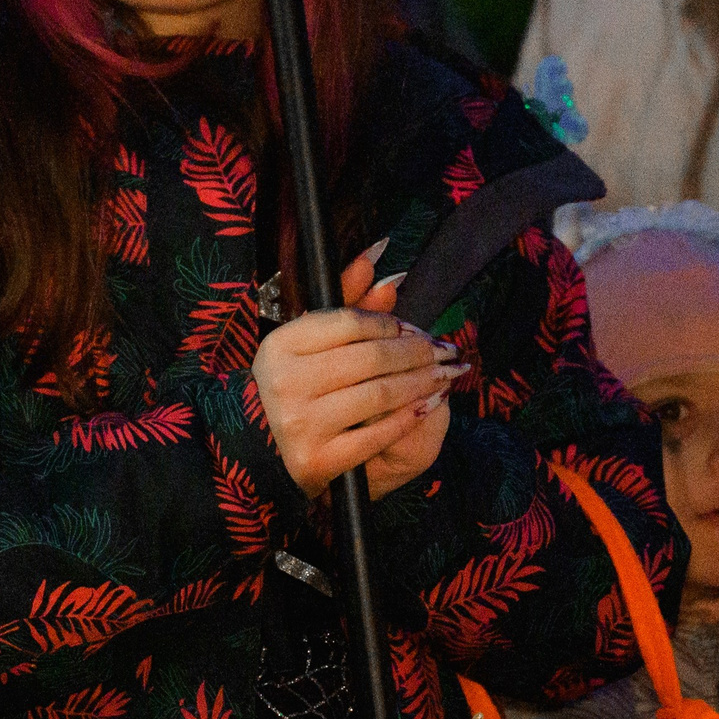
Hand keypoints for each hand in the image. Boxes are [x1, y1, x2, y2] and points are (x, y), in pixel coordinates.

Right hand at [252, 240, 466, 501]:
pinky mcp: (318, 460)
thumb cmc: (304, 392)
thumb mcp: (318, 347)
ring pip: (379, 394)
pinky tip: (430, 404)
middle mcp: (284, 382)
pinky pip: (378, 434)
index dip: (390, 323)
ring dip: (423, 382)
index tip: (416, 329)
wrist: (271, 457)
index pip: (348, 322)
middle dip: (417, 352)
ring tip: (447, 375)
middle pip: (370, 356)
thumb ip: (349, 304)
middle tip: (446, 351)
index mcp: (279, 345)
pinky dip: (410, 417)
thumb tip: (380, 259)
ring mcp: (300, 423)